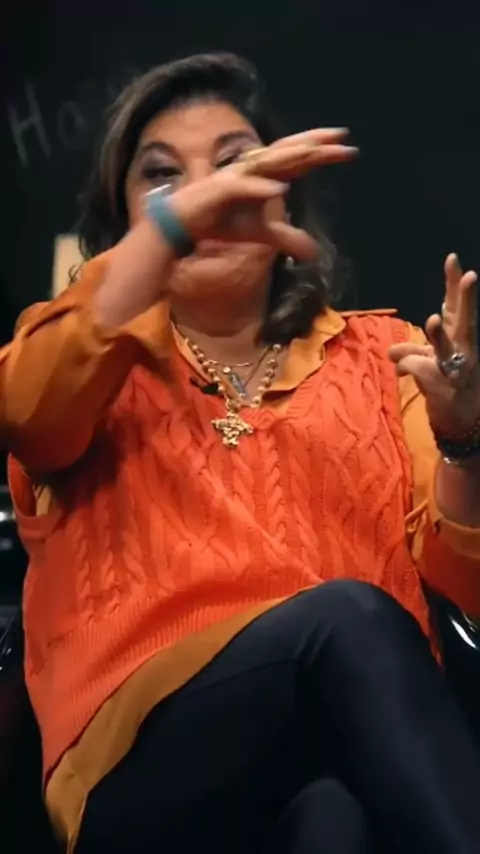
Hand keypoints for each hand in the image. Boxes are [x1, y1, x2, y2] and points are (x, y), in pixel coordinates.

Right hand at [171, 128, 356, 261]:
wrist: (182, 224)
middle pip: (288, 151)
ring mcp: (236, 177)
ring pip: (268, 162)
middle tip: (342, 137)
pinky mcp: (220, 190)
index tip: (347, 149)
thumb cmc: (220, 222)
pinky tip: (281, 189)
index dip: (321, 153)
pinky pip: (244, 188)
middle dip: (314, 143)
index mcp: (264, 175)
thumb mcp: (261, 233)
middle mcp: (253, 169)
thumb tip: (314, 253)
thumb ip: (287, 237)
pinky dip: (261, 188)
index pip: (298, 159)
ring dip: (292, 156)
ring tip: (316, 152)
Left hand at [388, 254, 479, 434]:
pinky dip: (406, 367)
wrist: (460, 422)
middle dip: (464, 298)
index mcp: (460, 339)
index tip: (453, 259)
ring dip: (438, 334)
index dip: (455, 285)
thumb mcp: (429, 365)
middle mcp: (462, 350)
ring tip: (433, 320)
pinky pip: (416, 368)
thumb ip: (413, 352)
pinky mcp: (443, 384)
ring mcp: (455, 367)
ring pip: (444, 346)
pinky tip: (404, 374)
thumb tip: (392, 352)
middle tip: (469, 275)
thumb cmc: (447, 388)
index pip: (458, 307)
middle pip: (464, 319)